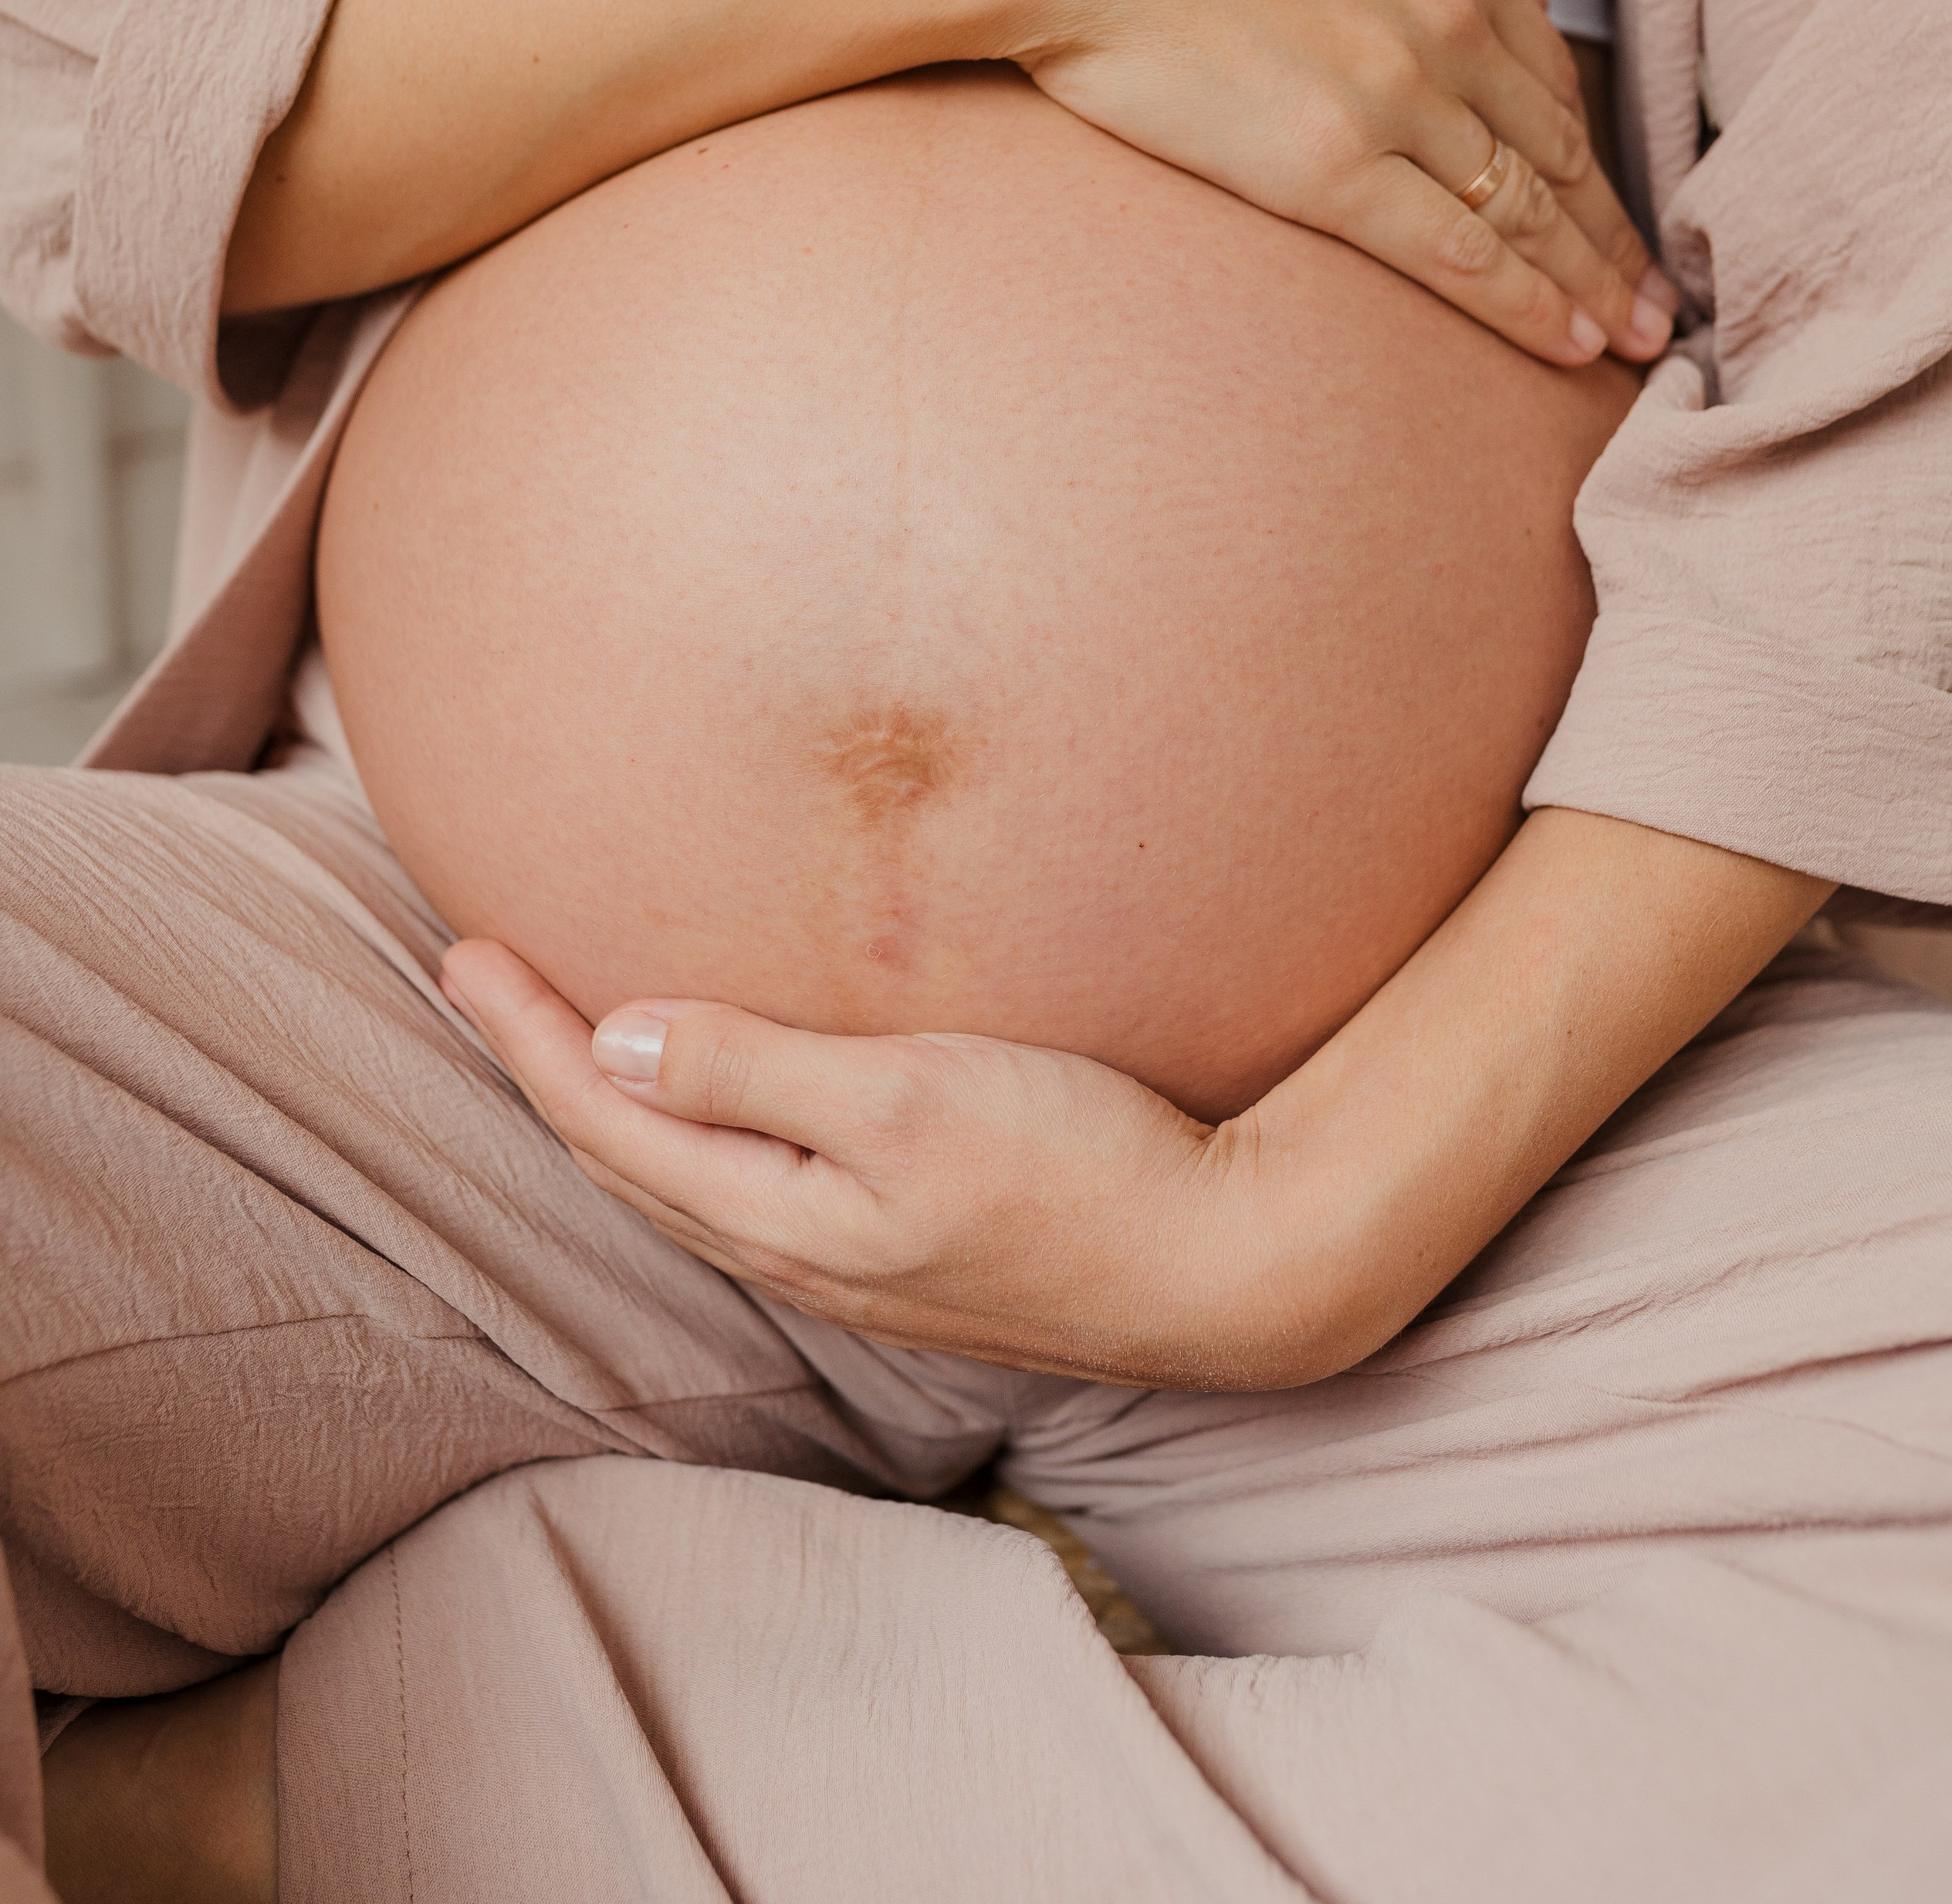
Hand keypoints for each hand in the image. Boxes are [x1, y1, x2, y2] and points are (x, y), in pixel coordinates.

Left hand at [439, 939, 1269, 1386]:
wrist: (1227, 1263)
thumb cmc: (1080, 1167)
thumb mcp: (911, 1101)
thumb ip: (756, 1073)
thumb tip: (613, 1041)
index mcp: (782, 1217)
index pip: (605, 1118)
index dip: (525, 1034)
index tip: (462, 949)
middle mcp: (798, 1253)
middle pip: (624, 1157)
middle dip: (543, 1064)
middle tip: (480, 973)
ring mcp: (853, 1261)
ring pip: (682, 1181)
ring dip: (607, 1105)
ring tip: (564, 1035)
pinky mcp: (906, 1246)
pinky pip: (746, 1187)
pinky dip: (687, 1131)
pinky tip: (709, 1102)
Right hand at [887, 0, 1673, 370]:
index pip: (1543, 67)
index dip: (1587, 147)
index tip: (1610, 202)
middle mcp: (1441, 19)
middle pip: (1557, 147)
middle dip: (1613, 233)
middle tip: (1655, 299)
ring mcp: (1394, 96)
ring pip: (1528, 208)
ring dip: (1590, 282)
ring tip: (1630, 340)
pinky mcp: (1330, 167)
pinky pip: (1458, 252)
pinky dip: (1525, 304)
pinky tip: (1566, 345)